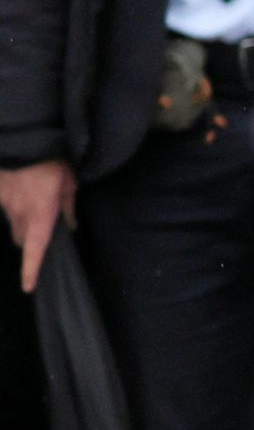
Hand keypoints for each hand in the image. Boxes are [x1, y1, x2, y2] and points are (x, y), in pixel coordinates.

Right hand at [0, 159, 73, 294]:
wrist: (25, 142)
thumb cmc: (52, 163)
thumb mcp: (69, 184)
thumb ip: (69, 207)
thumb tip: (71, 227)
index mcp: (41, 216)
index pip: (35, 250)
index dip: (31, 270)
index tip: (28, 287)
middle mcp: (19, 214)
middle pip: (21, 239)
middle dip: (29, 242)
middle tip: (42, 234)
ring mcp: (4, 203)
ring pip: (12, 223)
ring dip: (22, 223)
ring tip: (35, 205)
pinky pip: (5, 206)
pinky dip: (13, 205)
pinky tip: (23, 191)